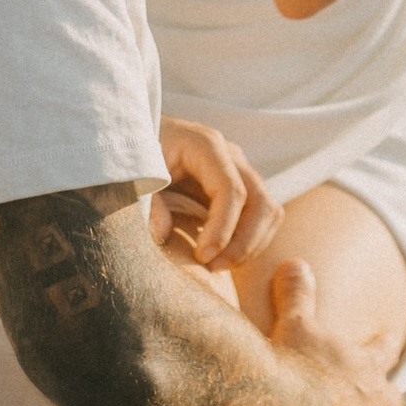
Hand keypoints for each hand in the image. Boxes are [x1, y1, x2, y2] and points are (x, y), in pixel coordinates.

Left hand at [153, 119, 282, 275]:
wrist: (144, 137)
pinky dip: (251, 242)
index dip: (223, 228)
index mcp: (205, 145)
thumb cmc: (140, 153)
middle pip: (260, 202)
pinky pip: (262, 217)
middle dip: (243, 242)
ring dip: (251, 245)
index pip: (231, 190)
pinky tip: (224, 256)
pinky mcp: (241, 187)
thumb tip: (162, 234)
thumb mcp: (136, 173)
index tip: (203, 257)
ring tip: (217, 265)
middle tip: (213, 267)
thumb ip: (147, 202)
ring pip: (268, 211)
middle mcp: (230, 156)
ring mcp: (240, 171)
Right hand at [266, 258, 405, 405]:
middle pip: (395, 395)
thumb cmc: (297, 369)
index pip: (385, 349)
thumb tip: (296, 263)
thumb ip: (298, 294)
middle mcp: (379, 400)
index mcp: (366, 365)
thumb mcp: (295, 323)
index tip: (392, 339)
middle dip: (391, 395)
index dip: (387, 344)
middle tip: (388, 395)